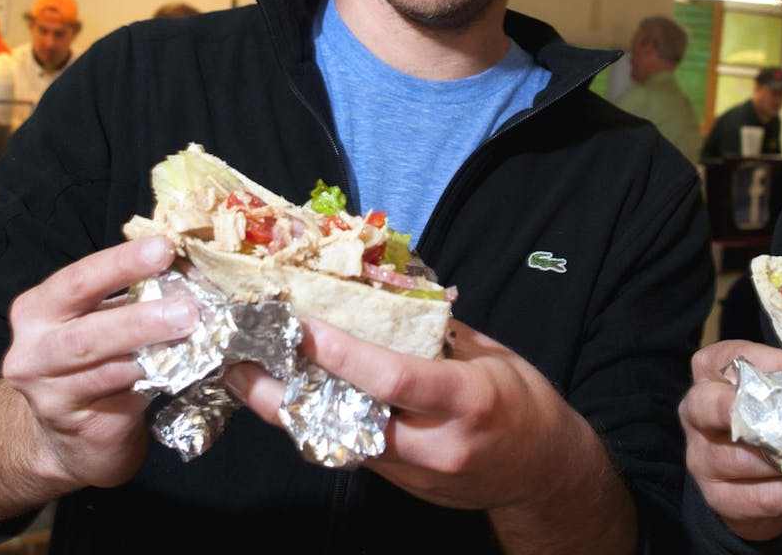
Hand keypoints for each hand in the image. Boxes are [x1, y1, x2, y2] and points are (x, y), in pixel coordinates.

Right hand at [0, 234, 197, 492]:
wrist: (70, 431)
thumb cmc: (94, 360)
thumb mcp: (102, 319)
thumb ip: (131, 296)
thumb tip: (191, 267)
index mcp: (39, 309)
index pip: (78, 280)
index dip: (121, 263)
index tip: (165, 247)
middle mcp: (32, 350)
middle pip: (86, 334)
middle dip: (140, 318)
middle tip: (187, 308)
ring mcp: (48, 392)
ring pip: (106, 369)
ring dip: (154, 353)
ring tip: (192, 336)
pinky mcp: (73, 423)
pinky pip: (121, 397)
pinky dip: (155, 379)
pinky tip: (184, 367)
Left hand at [228, 318, 634, 550]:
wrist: (545, 476)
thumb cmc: (527, 407)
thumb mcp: (497, 358)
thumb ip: (442, 334)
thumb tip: (391, 295)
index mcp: (467, 402)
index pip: (392, 380)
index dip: (341, 354)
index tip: (299, 326)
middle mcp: (434, 444)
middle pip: (343, 422)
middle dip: (283, 395)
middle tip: (236, 359)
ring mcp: (414, 473)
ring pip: (333, 442)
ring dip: (285, 411)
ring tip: (243, 375)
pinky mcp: (401, 486)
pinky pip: (347, 450)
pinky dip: (313, 422)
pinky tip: (286, 399)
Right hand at [679, 339, 781, 540]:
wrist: (748, 480)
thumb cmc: (766, 420)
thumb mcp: (772, 390)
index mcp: (708, 374)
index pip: (732, 358)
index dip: (773, 363)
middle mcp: (695, 413)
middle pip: (710, 407)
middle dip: (747, 409)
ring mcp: (701, 459)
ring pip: (741, 458)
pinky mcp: (719, 497)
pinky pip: (760, 497)